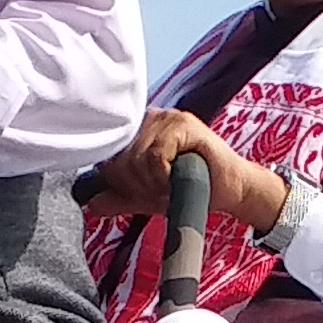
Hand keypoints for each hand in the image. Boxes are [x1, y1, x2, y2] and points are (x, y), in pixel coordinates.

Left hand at [90, 108, 286, 231]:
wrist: (229, 190)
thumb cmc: (191, 188)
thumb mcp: (148, 197)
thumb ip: (120, 198)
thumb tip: (92, 204)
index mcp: (137, 130)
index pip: (108, 157)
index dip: (123, 182)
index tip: (145, 192)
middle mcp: (149, 118)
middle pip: (120, 159)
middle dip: (140, 186)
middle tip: (164, 189)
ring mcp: (167, 117)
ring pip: (136, 159)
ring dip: (155, 183)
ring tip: (174, 182)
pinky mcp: (183, 123)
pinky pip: (155, 156)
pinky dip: (165, 175)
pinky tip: (182, 174)